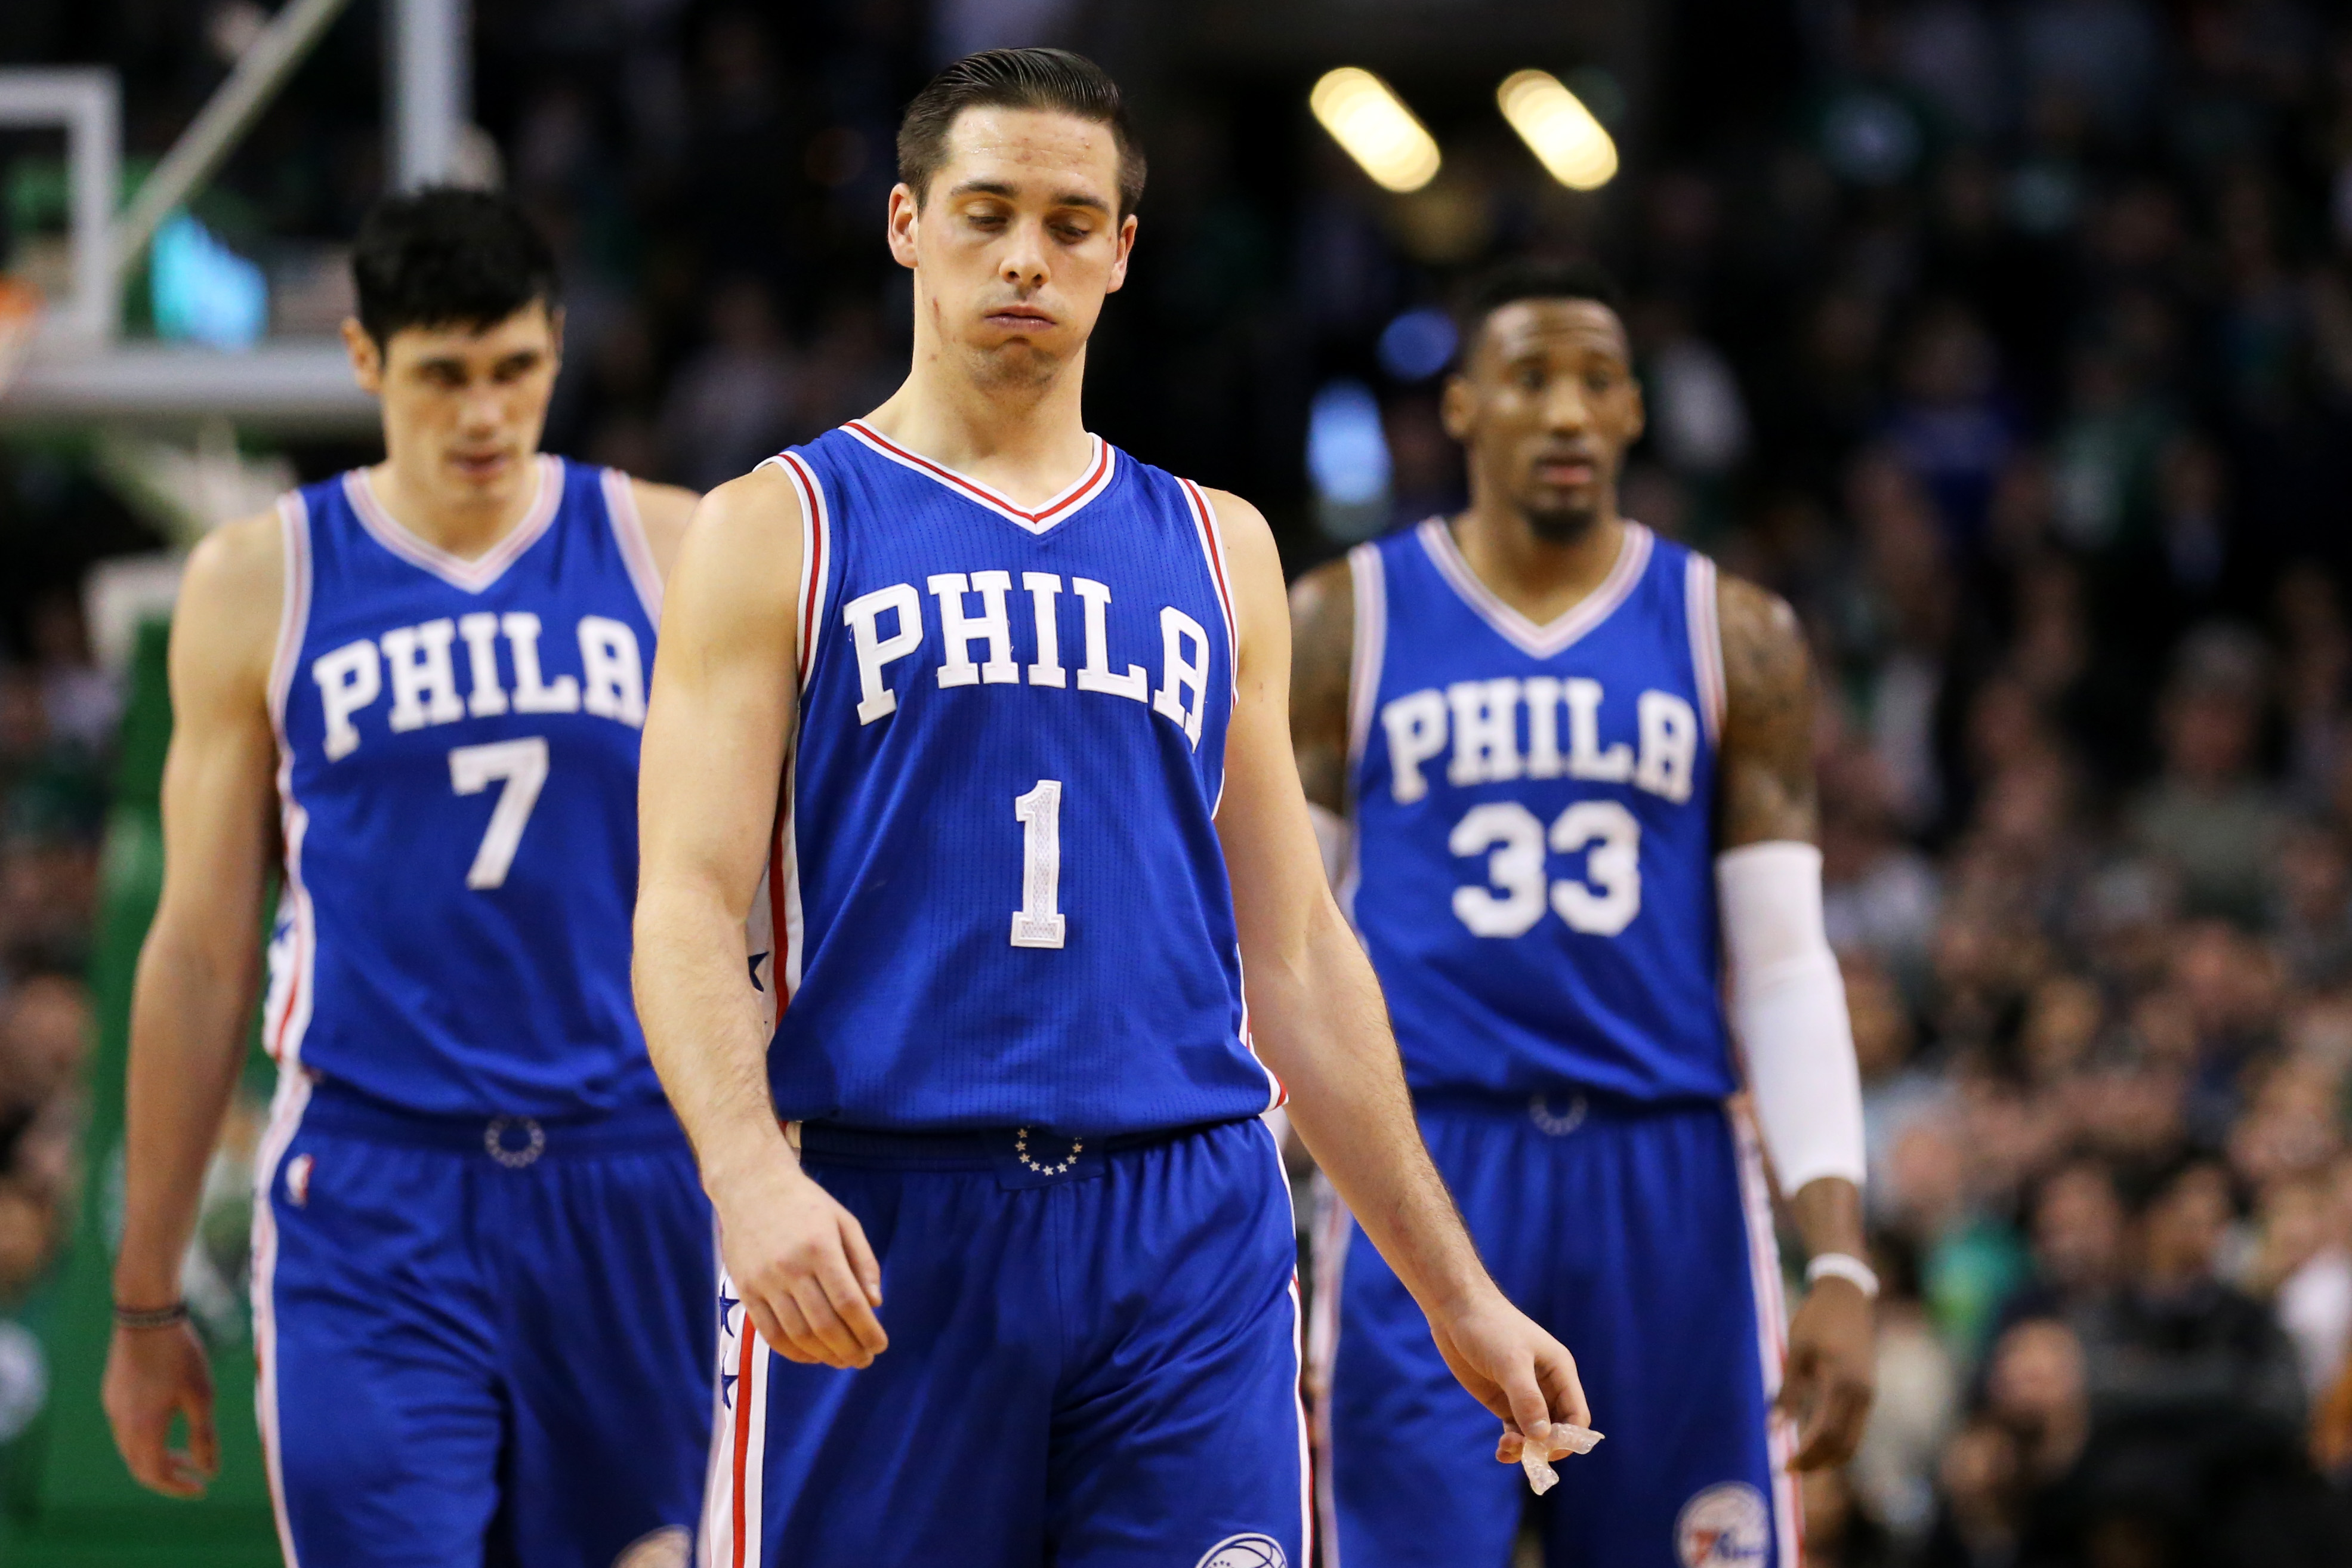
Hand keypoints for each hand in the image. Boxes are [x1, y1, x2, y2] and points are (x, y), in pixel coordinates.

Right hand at [102, 1320, 218, 1497]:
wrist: (147, 1317)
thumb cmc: (181, 1355)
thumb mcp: (201, 1396)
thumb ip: (204, 1436)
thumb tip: (211, 1470)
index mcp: (143, 1428)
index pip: (154, 1475)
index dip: (178, 1487)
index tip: (202, 1488)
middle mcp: (121, 1423)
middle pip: (139, 1466)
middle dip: (168, 1475)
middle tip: (196, 1472)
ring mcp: (113, 1408)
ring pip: (131, 1448)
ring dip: (157, 1456)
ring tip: (186, 1451)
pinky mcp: (112, 1394)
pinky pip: (126, 1429)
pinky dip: (147, 1438)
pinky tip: (168, 1421)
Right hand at [710, 1150, 887, 1369]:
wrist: (751, 1186)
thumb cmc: (805, 1204)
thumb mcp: (844, 1221)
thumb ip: (863, 1261)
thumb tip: (875, 1304)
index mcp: (820, 1248)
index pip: (848, 1302)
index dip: (867, 1330)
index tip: (880, 1345)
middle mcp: (791, 1267)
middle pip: (825, 1323)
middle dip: (849, 1349)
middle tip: (864, 1360)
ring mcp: (765, 1281)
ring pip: (798, 1333)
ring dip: (824, 1355)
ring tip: (842, 1361)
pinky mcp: (746, 1290)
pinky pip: (769, 1333)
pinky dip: (792, 1351)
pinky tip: (811, 1356)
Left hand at [1424, 1287, 1590, 1463]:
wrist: (1456, 1310)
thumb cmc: (1489, 1328)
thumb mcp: (1510, 1362)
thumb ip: (1527, 1399)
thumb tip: (1542, 1437)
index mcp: (1560, 1372)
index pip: (1577, 1416)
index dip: (1567, 1439)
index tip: (1544, 1449)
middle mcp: (1547, 1386)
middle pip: (1558, 1430)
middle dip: (1544, 1446)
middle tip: (1520, 1451)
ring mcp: (1525, 1395)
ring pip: (1536, 1434)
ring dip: (1525, 1448)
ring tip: (1504, 1448)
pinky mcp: (1504, 1400)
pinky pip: (1516, 1431)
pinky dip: (1512, 1445)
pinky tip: (1501, 1452)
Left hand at [1779, 1276, 1874, 1469]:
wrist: (1846, 1297)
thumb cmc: (1815, 1321)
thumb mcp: (1795, 1352)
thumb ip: (1787, 1393)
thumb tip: (1773, 1429)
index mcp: (1841, 1383)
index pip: (1826, 1433)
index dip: (1806, 1454)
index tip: (1783, 1464)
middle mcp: (1861, 1394)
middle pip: (1843, 1445)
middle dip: (1817, 1463)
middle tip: (1789, 1469)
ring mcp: (1868, 1394)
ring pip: (1853, 1440)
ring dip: (1829, 1456)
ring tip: (1800, 1461)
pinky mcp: (1868, 1392)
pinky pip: (1855, 1427)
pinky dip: (1837, 1441)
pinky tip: (1814, 1441)